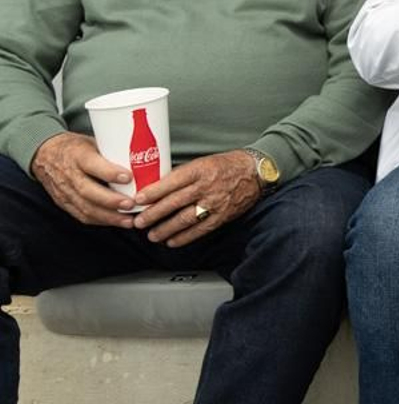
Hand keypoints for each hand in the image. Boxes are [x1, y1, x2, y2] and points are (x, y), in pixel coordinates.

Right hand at [31, 133, 135, 225]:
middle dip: (111, 201)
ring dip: (109, 216)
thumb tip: (145, 159)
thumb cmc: (75, 147)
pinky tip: (117, 222)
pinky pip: (82, 215)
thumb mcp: (92, 141)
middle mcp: (69, 174)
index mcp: (77, 155)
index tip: (129, 177)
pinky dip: (100, 221)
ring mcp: (65, 191)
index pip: (91, 164)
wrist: (44, 155)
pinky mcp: (64, 202)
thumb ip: (112, 152)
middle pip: (88, 191)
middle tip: (131, 204)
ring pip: (85, 207)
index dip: (110, 172)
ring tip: (129, 220)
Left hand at [132, 150, 260, 246]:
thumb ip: (182, 175)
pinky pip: (200, 229)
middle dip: (154, 214)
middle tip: (139, 222)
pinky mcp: (222, 216)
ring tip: (152, 235)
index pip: (172, 182)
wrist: (255, 172)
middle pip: (175, 202)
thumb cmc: (226, 165)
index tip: (138, 200)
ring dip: (166, 229)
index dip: (153, 192)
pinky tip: (172, 241)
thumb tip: (157, 188)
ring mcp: (215, 203)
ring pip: (185, 219)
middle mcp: (206, 187)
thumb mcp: (203, 162)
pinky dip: (184, 237)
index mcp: (200, 170)